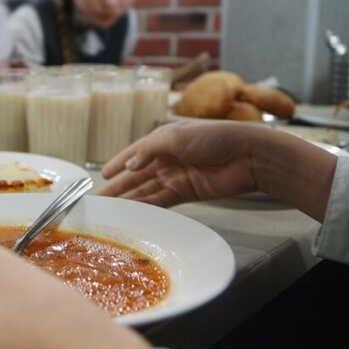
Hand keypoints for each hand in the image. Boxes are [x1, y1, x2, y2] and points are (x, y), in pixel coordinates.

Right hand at [99, 121, 259, 206]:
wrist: (248, 156)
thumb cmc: (215, 137)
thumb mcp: (176, 136)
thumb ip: (149, 151)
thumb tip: (130, 166)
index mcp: (163, 139)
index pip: (134, 153)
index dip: (119, 164)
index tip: (104, 175)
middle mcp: (167, 158)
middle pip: (137, 175)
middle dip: (118, 187)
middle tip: (99, 200)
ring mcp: (176, 176)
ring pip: (146, 190)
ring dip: (129, 199)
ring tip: (111, 211)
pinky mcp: (187, 193)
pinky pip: (161, 200)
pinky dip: (147, 206)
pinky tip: (133, 213)